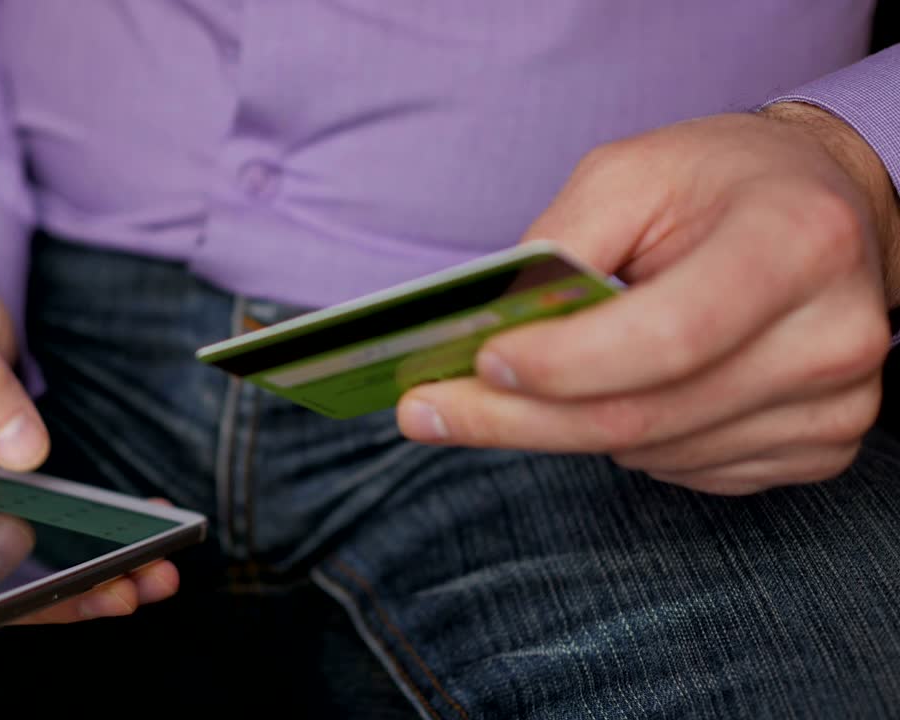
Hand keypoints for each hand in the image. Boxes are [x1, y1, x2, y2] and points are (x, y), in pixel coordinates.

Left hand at [398, 105, 899, 494]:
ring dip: (566, 425)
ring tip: (529, 382)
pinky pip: (682, 470)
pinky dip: (624, 440)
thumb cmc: (717, 183)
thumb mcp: (628, 174)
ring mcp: (835, 406)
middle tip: (426, 414)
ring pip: (651, 452)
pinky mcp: (821, 449)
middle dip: (518, 422)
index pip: (666, 337)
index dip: (564, 364)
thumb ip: (560, 244)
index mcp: (795, 243)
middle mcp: (831, 336)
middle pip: (645, 417)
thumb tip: (484, 329)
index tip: (478, 364)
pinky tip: (620, 389)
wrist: (821, 207)